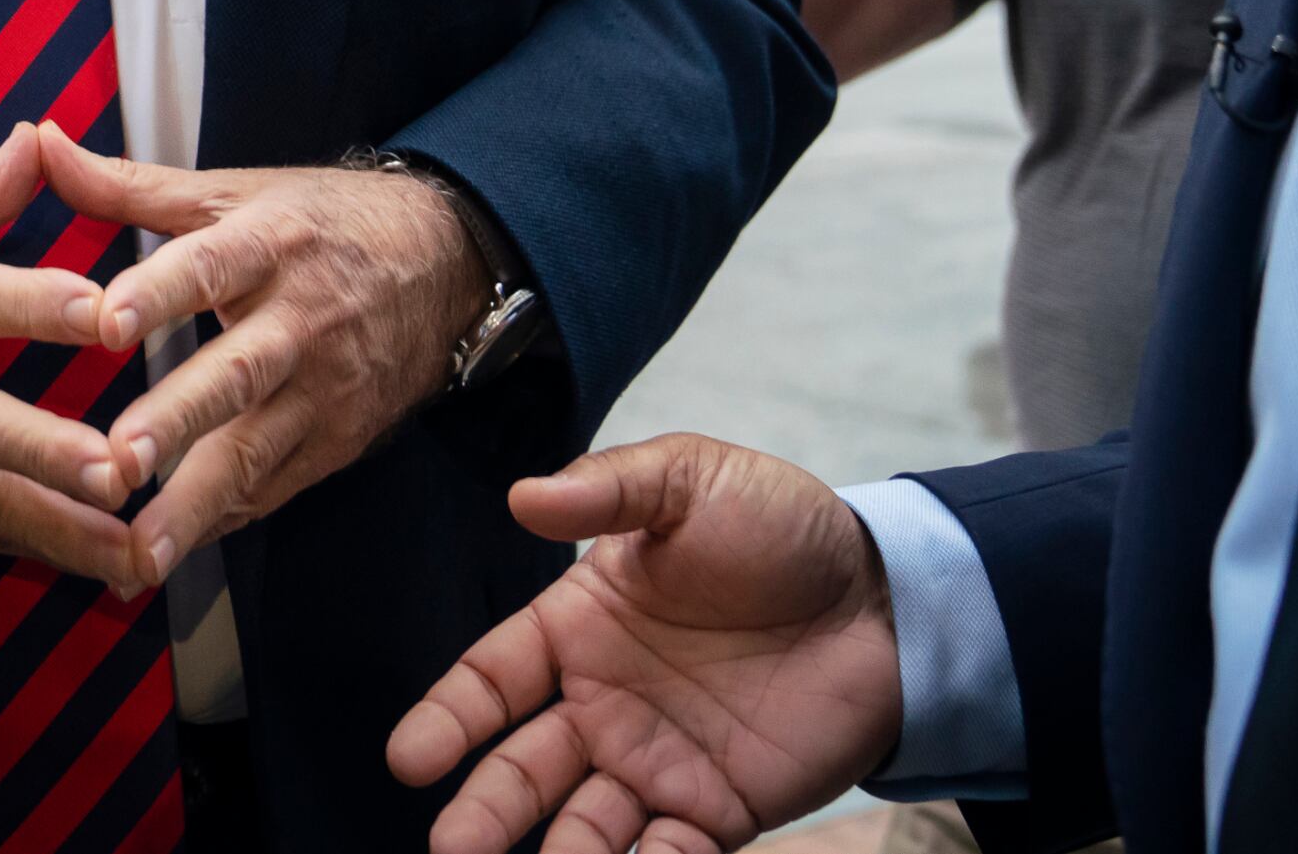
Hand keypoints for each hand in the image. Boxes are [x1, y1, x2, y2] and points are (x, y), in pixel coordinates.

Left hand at [41, 128, 489, 574]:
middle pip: (234, 376)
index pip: (209, 266)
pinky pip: (275, 487)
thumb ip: (129, 183)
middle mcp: (300, 320)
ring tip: (137, 552)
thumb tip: (42, 141)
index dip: (158, 293)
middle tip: (115, 463)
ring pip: (255, 451)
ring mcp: (324, 389)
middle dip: (174, 424)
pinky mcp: (338, 441)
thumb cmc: (319, 223)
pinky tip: (170, 552)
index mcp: (270, 244)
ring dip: (194, 505)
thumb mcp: (232, 192)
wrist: (446, 262)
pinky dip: (224, 519)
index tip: (104, 323)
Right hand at [387, 436, 902, 853]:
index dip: (448, 718)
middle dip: (485, 811)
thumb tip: (521, 498)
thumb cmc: (780, 529)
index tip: (409, 758)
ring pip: (587, 824)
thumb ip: (609, 490)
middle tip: (453, 849)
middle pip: (524, 768)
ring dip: (562, 853)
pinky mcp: (721, 809)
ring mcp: (660, 763)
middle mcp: (605, 706)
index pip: (493, 680)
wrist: (888, 597)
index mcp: (580, 629)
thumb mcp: (690, 481)